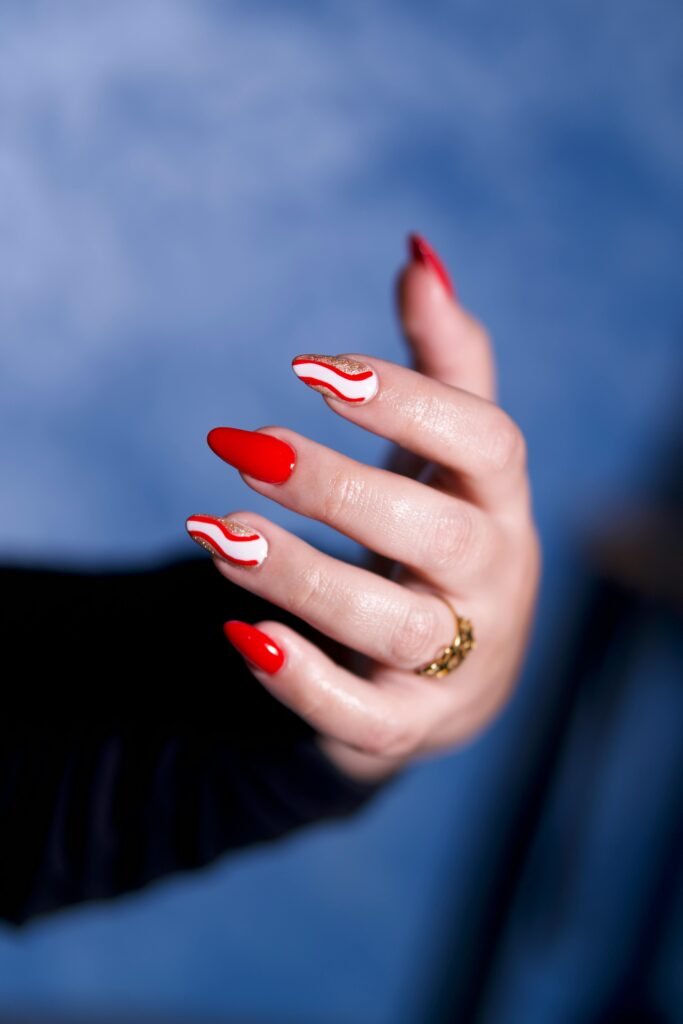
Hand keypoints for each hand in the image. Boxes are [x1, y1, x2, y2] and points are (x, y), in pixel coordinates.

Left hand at [186, 234, 540, 783]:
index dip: (406, 398)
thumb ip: (442, 364)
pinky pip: (362, 719)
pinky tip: (241, 633)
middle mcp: (496, 584)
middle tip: (242, 444)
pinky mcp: (409, 728)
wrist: (449, 674)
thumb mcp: (448, 459)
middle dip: (337, 487)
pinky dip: (301, 682)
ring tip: (215, 529)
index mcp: (504, 505)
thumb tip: (418, 256)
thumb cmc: (439, 540)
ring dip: (300, 576)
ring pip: (392, 626)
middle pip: (438, 533)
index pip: (485, 441)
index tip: (307, 367)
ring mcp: (458, 664)